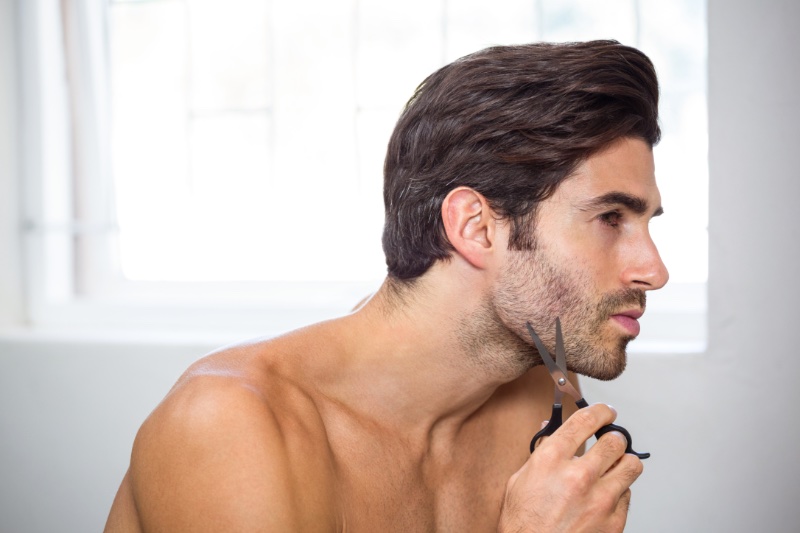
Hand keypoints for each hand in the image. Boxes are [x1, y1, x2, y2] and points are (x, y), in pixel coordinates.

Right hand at [498, 404, 643, 532]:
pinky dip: (619, 493)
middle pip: (615, 441)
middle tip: (610, 441)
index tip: (606, 412)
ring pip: (631, 466)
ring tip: (613, 467)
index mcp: (551, 460)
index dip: (600, 411)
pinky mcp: (613, 522)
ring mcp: (599, 500)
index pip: (585, 421)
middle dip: (614, 437)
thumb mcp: (520, 480)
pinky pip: (628, 496)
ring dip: (623, 463)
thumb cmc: (523, 523)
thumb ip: (540, 452)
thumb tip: (549, 429)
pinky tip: (605, 496)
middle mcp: (578, 476)